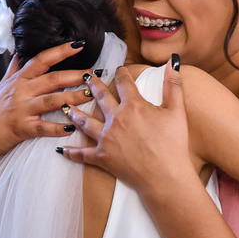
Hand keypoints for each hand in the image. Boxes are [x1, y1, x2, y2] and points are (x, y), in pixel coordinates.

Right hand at [0, 42, 92, 186]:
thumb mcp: (2, 86)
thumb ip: (14, 68)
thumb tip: (19, 51)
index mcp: (19, 79)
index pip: (41, 59)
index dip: (60, 51)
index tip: (79, 45)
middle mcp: (21, 91)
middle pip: (52, 79)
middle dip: (75, 75)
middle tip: (94, 74)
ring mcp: (21, 109)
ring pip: (51, 101)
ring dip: (73, 98)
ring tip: (90, 95)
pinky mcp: (21, 128)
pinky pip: (43, 127)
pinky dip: (58, 128)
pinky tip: (72, 127)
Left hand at [59, 60, 202, 194]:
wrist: (165, 176)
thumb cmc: (173, 145)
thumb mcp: (177, 111)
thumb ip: (173, 84)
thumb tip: (172, 61)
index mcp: (133, 106)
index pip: (124, 83)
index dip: (121, 73)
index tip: (119, 69)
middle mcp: (116, 119)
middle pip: (100, 97)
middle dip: (92, 85)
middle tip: (85, 77)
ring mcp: (106, 138)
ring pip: (84, 122)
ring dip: (74, 113)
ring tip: (66, 106)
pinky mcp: (102, 157)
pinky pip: (82, 154)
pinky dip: (71, 152)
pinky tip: (61, 149)